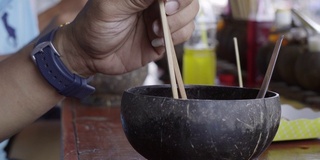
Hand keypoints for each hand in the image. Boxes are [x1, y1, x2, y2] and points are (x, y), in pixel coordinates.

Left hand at [54, 0, 198, 76]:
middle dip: (179, 9)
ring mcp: (163, 20)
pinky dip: (174, 39)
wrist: (90, 55)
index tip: (166, 4)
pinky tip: (155, 42)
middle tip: (162, 17)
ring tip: (154, 32)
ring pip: (190, 17)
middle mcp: (157, 2)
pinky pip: (184, 35)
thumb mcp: (113, 5)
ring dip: (175, 26)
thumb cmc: (95, 25)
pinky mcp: (165, 39)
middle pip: (189, 0)